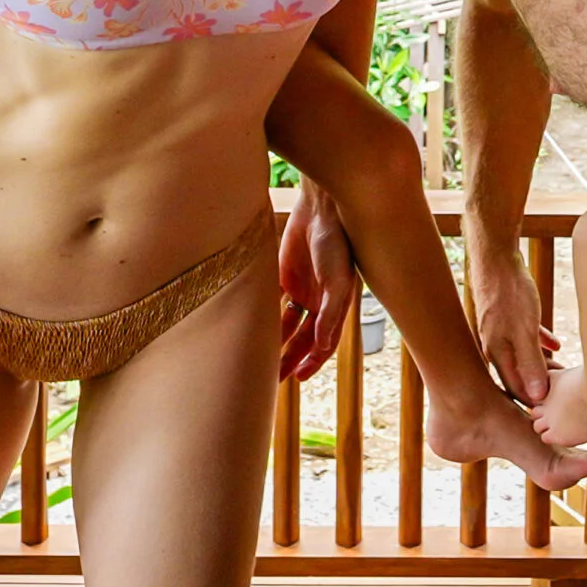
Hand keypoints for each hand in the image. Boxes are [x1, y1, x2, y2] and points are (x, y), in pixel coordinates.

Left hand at [278, 178, 356, 381]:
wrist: (321, 207)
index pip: (324, 342)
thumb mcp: (338, 280)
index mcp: (335, 306)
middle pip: (302, 339)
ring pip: (286, 325)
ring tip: (259, 361)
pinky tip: (248, 329)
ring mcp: (300, 289)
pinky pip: (272, 302)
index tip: (297, 377)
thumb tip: (322, 345)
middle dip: (290, 358)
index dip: (312, 361)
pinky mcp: (283, 275)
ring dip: (275, 343)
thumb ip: (331, 313)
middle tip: (273, 379)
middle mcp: (318, 302)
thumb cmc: (336, 241)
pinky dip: (263, 317)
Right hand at [467, 245, 558, 404]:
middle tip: (561, 395)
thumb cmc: (510, 292)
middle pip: (519, 375)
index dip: (534, 402)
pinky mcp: (508, 315)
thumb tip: (537, 395)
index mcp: (498, 353)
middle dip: (539, 386)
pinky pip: (526, 336)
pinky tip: (555, 344)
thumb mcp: (525, 330)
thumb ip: (531, 362)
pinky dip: (540, 343)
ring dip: (542, 366)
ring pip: (523, 356)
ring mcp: (501, 330)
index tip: (553, 411)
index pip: (516, 389)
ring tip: (562, 373)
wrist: (496, 257)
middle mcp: (496, 345)